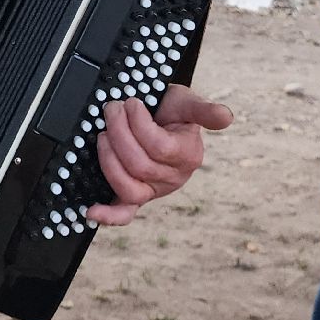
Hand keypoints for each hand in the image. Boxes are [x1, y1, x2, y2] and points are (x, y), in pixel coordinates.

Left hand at [87, 85, 232, 225]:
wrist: (159, 117)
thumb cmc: (171, 111)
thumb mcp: (187, 103)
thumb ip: (203, 110)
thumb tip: (226, 116)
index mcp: (188, 156)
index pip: (159, 147)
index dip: (139, 124)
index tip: (131, 103)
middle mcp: (172, 178)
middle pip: (139, 165)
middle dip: (119, 133)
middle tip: (112, 110)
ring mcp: (153, 190)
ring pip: (128, 187)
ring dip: (109, 159)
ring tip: (103, 135)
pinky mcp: (135, 197)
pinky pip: (124, 213)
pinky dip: (109, 216)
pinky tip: (93, 212)